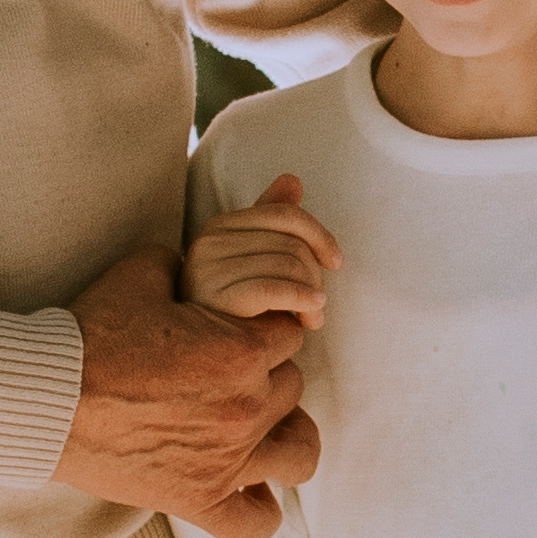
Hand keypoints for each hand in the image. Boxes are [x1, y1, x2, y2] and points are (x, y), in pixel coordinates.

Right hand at [61, 248, 317, 519]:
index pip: (289, 331)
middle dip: (266, 372)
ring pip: (299, 451)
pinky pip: (256, 523)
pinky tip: (247, 488)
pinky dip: (260, 508)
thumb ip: (185, 264)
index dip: (262, 326)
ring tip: (262, 425)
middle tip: (224, 370)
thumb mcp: (140, 274)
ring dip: (286, 433)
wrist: (41, 398)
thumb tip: (195, 264)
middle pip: (292, 384)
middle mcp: (245, 407)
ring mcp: (226, 461)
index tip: (237, 329)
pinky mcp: (197, 501)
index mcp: (242, 351)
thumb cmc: (88, 334)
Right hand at [181, 175, 335, 332]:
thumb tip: (292, 180)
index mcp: (221, 226)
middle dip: (315, 275)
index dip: (319, 235)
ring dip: (313, 297)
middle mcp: (211, 242)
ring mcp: (210, 270)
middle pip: (290, 244)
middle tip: (318, 305)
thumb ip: (270, 220)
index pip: (284, 215)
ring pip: (289, 267)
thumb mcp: (253, 260)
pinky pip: (275, 289)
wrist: (200, 357)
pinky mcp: (216, 299)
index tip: (335, 261)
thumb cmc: (234, 308)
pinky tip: (311, 315)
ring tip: (312, 319)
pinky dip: (303, 300)